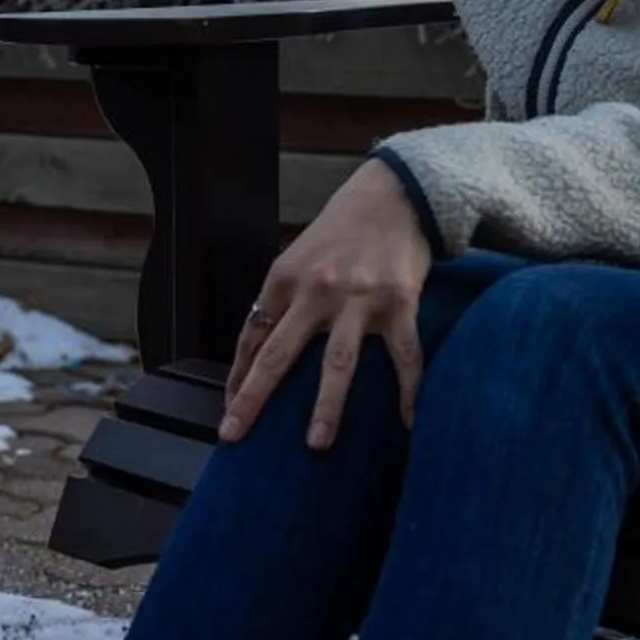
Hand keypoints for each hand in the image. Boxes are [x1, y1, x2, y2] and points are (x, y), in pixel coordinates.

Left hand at [218, 159, 433, 448]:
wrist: (395, 194)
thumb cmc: (343, 230)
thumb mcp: (299, 256)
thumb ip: (284, 298)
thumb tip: (262, 348)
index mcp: (284, 278)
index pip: (253, 335)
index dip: (238, 375)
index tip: (230, 410)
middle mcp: (316, 289)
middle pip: (279, 353)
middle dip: (254, 397)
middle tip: (235, 433)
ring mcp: (358, 298)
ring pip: (337, 363)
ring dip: (326, 407)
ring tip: (317, 445)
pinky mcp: (399, 302)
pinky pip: (403, 356)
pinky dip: (408, 392)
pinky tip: (409, 422)